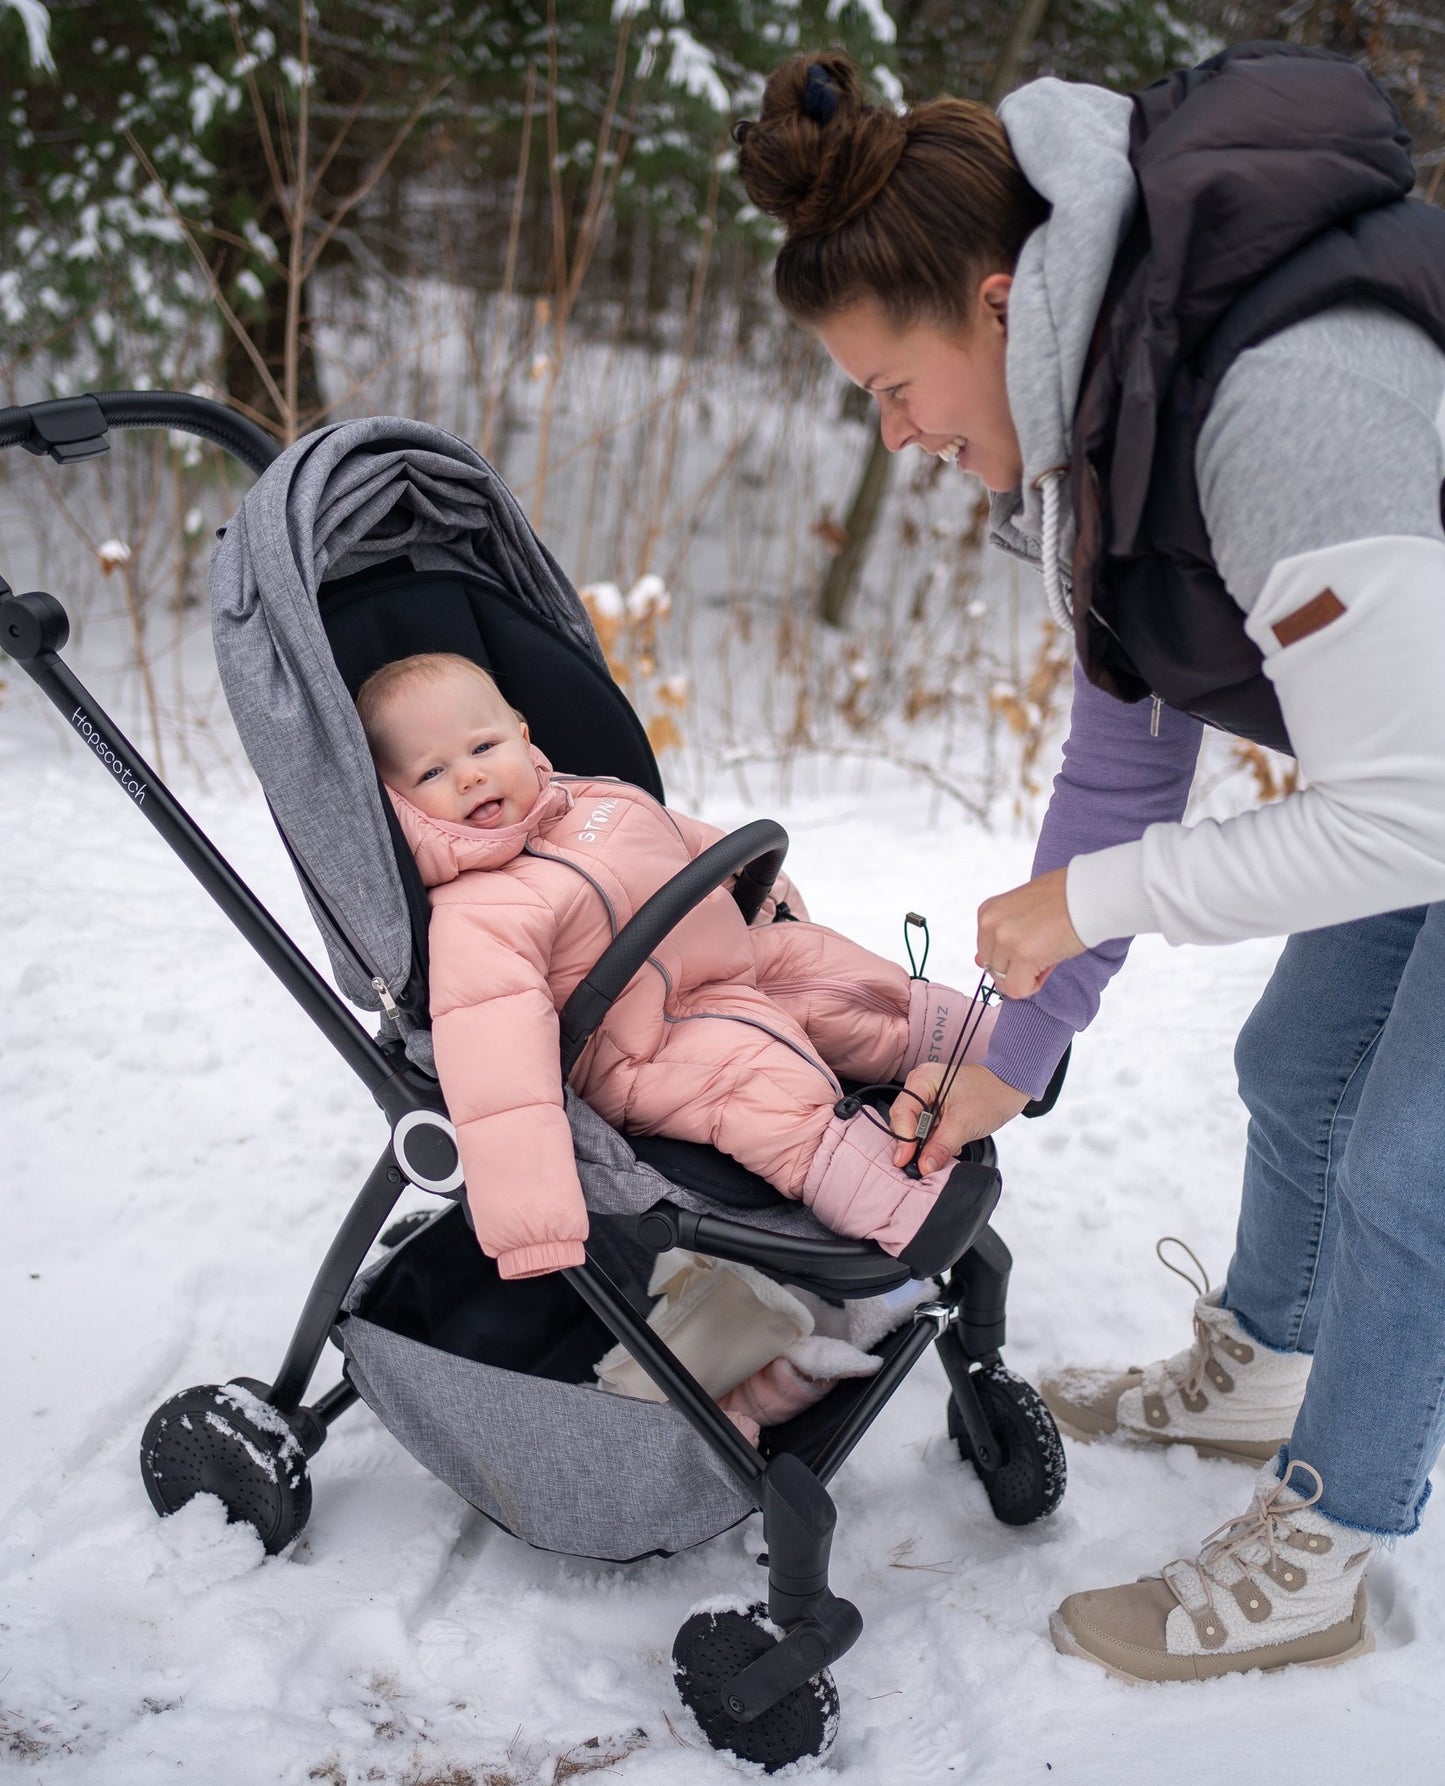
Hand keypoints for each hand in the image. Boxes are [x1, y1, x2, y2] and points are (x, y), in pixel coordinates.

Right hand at [889, 1062, 1031, 1174]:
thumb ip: (940, 1147)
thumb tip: (924, 1166)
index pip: (902, 1113)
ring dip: (927, 1142)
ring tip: (943, 1151)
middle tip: (922, 1163)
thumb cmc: (991, 1095)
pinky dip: (935, 1138)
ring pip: (915, 1125)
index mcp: (922, 1079)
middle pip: (905, 1119)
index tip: (905, 1161)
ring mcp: (927, 1093)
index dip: (903, 1139)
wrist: (1010, 1086)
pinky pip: (927, 1125)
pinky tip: (950, 1144)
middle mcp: (920, 1083)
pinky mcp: (935, 1103)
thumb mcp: (963, 1125)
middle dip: (914, 1143)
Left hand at [976, 865, 1085, 999]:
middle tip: (1044, 946)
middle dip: (1018, 967)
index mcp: (988, 912)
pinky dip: (1034, 985)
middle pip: (994, 969)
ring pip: (1005, 981)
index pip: (987, 952)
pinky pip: (1018, 989)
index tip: (1035, 939)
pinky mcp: (1023, 955)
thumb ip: (999, 936)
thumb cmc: (1062, 899)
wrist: (1089, 893)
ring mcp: (1005, 939)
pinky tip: (1050, 961)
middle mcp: (990, 924)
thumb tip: (977, 962)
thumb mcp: (1020, 911)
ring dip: (1028, 974)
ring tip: (1049, 950)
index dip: (1013, 954)